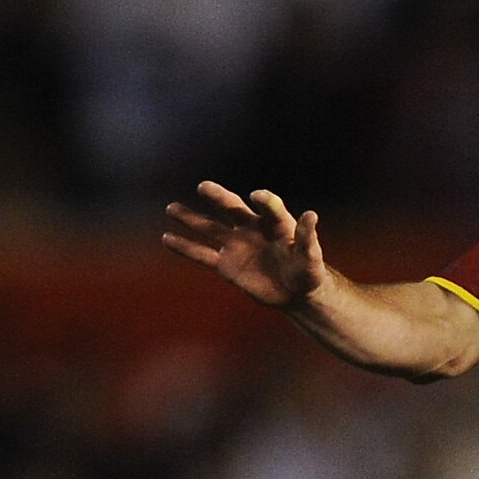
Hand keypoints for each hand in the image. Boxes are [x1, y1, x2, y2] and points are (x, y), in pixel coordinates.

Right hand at [160, 183, 331, 311]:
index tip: (256, 196)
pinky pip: (202, 254)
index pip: (268, 206)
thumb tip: (311, 215)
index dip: (264, 200)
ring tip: (171, 208)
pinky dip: (185, 247)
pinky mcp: (226, 265)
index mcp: (275, 222)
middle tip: (204, 187)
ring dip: (191, 218)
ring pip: (210, 228)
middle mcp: (251, 227)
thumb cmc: (308, 271)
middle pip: (232, 208)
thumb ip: (307, 238)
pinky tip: (167, 238)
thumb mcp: (311, 257)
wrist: (296, 292)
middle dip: (218, 197)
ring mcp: (236, 244)